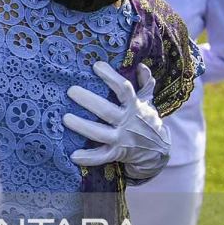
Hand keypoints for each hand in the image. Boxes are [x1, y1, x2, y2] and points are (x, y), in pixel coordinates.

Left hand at [62, 62, 169, 179]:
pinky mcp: (117, 153)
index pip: (124, 89)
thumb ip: (145, 83)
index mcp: (135, 107)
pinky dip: (89, 158)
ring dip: (83, 127)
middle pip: (107, 111)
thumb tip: (141, 66)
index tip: (96, 66)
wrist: (158, 151)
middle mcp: (128, 122)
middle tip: (71, 90)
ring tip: (65, 118)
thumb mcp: (148, 101)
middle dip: (89, 101)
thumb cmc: (146, 120)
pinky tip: (73, 156)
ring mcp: (122, 139)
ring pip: (101, 134)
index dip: (111, 77)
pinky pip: (102, 156)